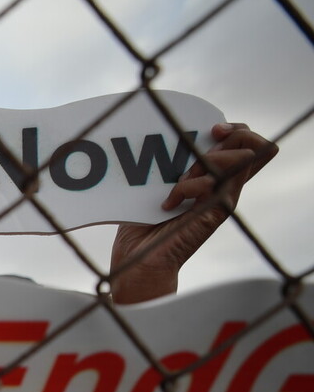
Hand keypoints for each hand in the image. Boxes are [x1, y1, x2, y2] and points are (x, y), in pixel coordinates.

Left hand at [110, 122, 276, 303]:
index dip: (237, 129)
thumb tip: (163, 138)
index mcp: (217, 179)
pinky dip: (187, 186)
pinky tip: (168, 204)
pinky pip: (212, 184)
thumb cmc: (141, 226)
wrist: (137, 262)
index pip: (247, 144)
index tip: (211, 129)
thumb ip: (169, 165)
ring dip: (206, 161)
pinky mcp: (215, 214)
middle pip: (255, 145)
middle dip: (226, 138)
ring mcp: (224, 200)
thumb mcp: (156, 187)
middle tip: (196, 154)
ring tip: (180, 182)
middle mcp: (227, 188)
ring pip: (240, 158)